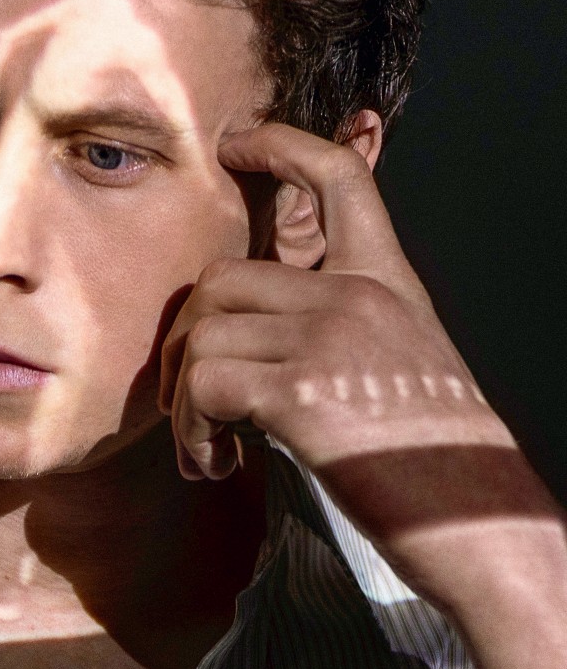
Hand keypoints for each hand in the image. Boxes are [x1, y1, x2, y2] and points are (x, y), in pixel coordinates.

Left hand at [157, 121, 522, 589]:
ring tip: (209, 451)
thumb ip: (337, 332)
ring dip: (184, 402)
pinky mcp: (304, 390)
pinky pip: (202, 386)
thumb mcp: (399, 368)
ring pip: (202, 333)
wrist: (482, 527)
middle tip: (194, 409)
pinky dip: (191, 431)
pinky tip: (216, 465)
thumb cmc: (435, 466)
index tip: (237, 141)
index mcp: (388, 284)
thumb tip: (251, 333)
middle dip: (186, 343)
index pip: (339, 179)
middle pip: (222, 278)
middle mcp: (360, 296)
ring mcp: (332, 337)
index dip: (282, 146)